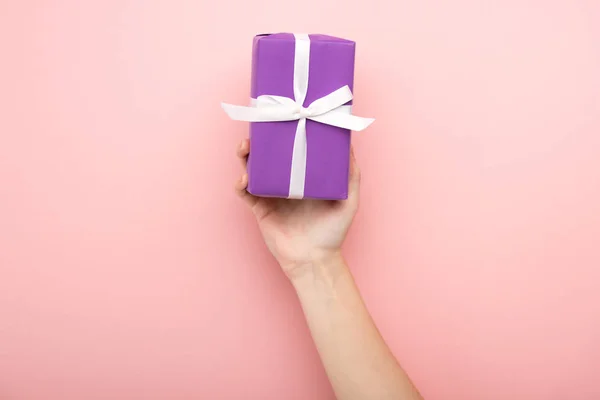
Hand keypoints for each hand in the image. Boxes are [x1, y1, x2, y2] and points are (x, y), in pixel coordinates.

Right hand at [235, 138, 359, 279]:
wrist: (314, 260)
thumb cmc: (333, 232)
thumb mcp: (349, 200)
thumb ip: (351, 174)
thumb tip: (349, 143)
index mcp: (304, 176)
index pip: (291, 148)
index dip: (284, 133)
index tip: (284, 118)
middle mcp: (286, 181)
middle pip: (268, 154)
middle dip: (261, 140)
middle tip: (259, 129)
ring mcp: (271, 194)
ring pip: (252, 169)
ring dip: (246, 156)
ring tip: (245, 147)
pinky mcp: (260, 209)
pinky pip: (245, 193)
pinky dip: (241, 184)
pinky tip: (244, 178)